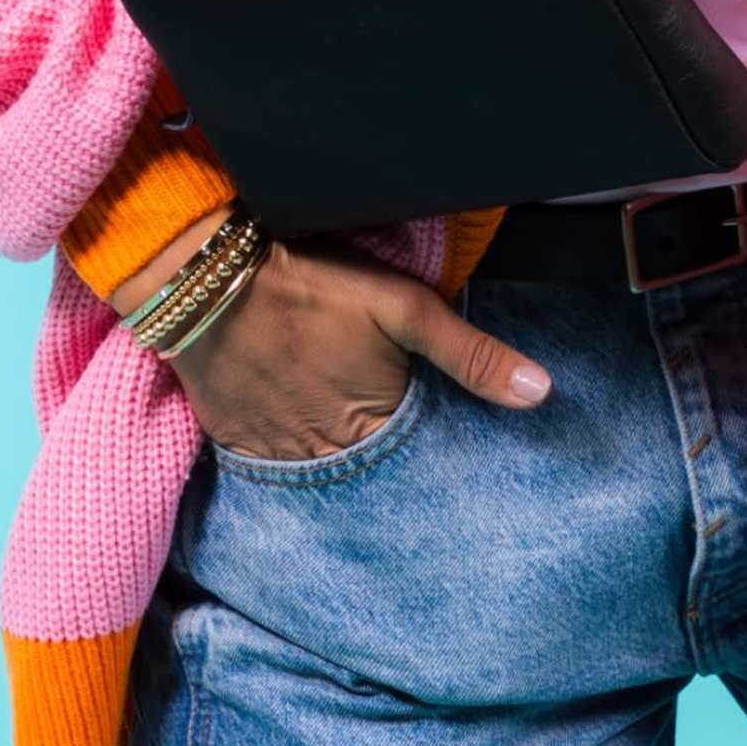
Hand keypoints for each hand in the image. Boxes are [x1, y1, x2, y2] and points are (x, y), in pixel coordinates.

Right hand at [113, 220, 547, 458]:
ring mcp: (273, 451)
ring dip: (330, 452)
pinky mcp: (233, 437)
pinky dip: (284, 444)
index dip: (423, 444)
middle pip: (365, 467)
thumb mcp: (404, 309)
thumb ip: (472, 355)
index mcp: (372, 428)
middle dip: (378, 454)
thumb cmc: (312, 286)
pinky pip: (268, 458)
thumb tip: (540, 393)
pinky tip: (292, 417)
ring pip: (316, 467)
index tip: (426, 434)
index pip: (414, 459)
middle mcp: (322, 455)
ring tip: (332, 418)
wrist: (206, 278)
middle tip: (370, 416)